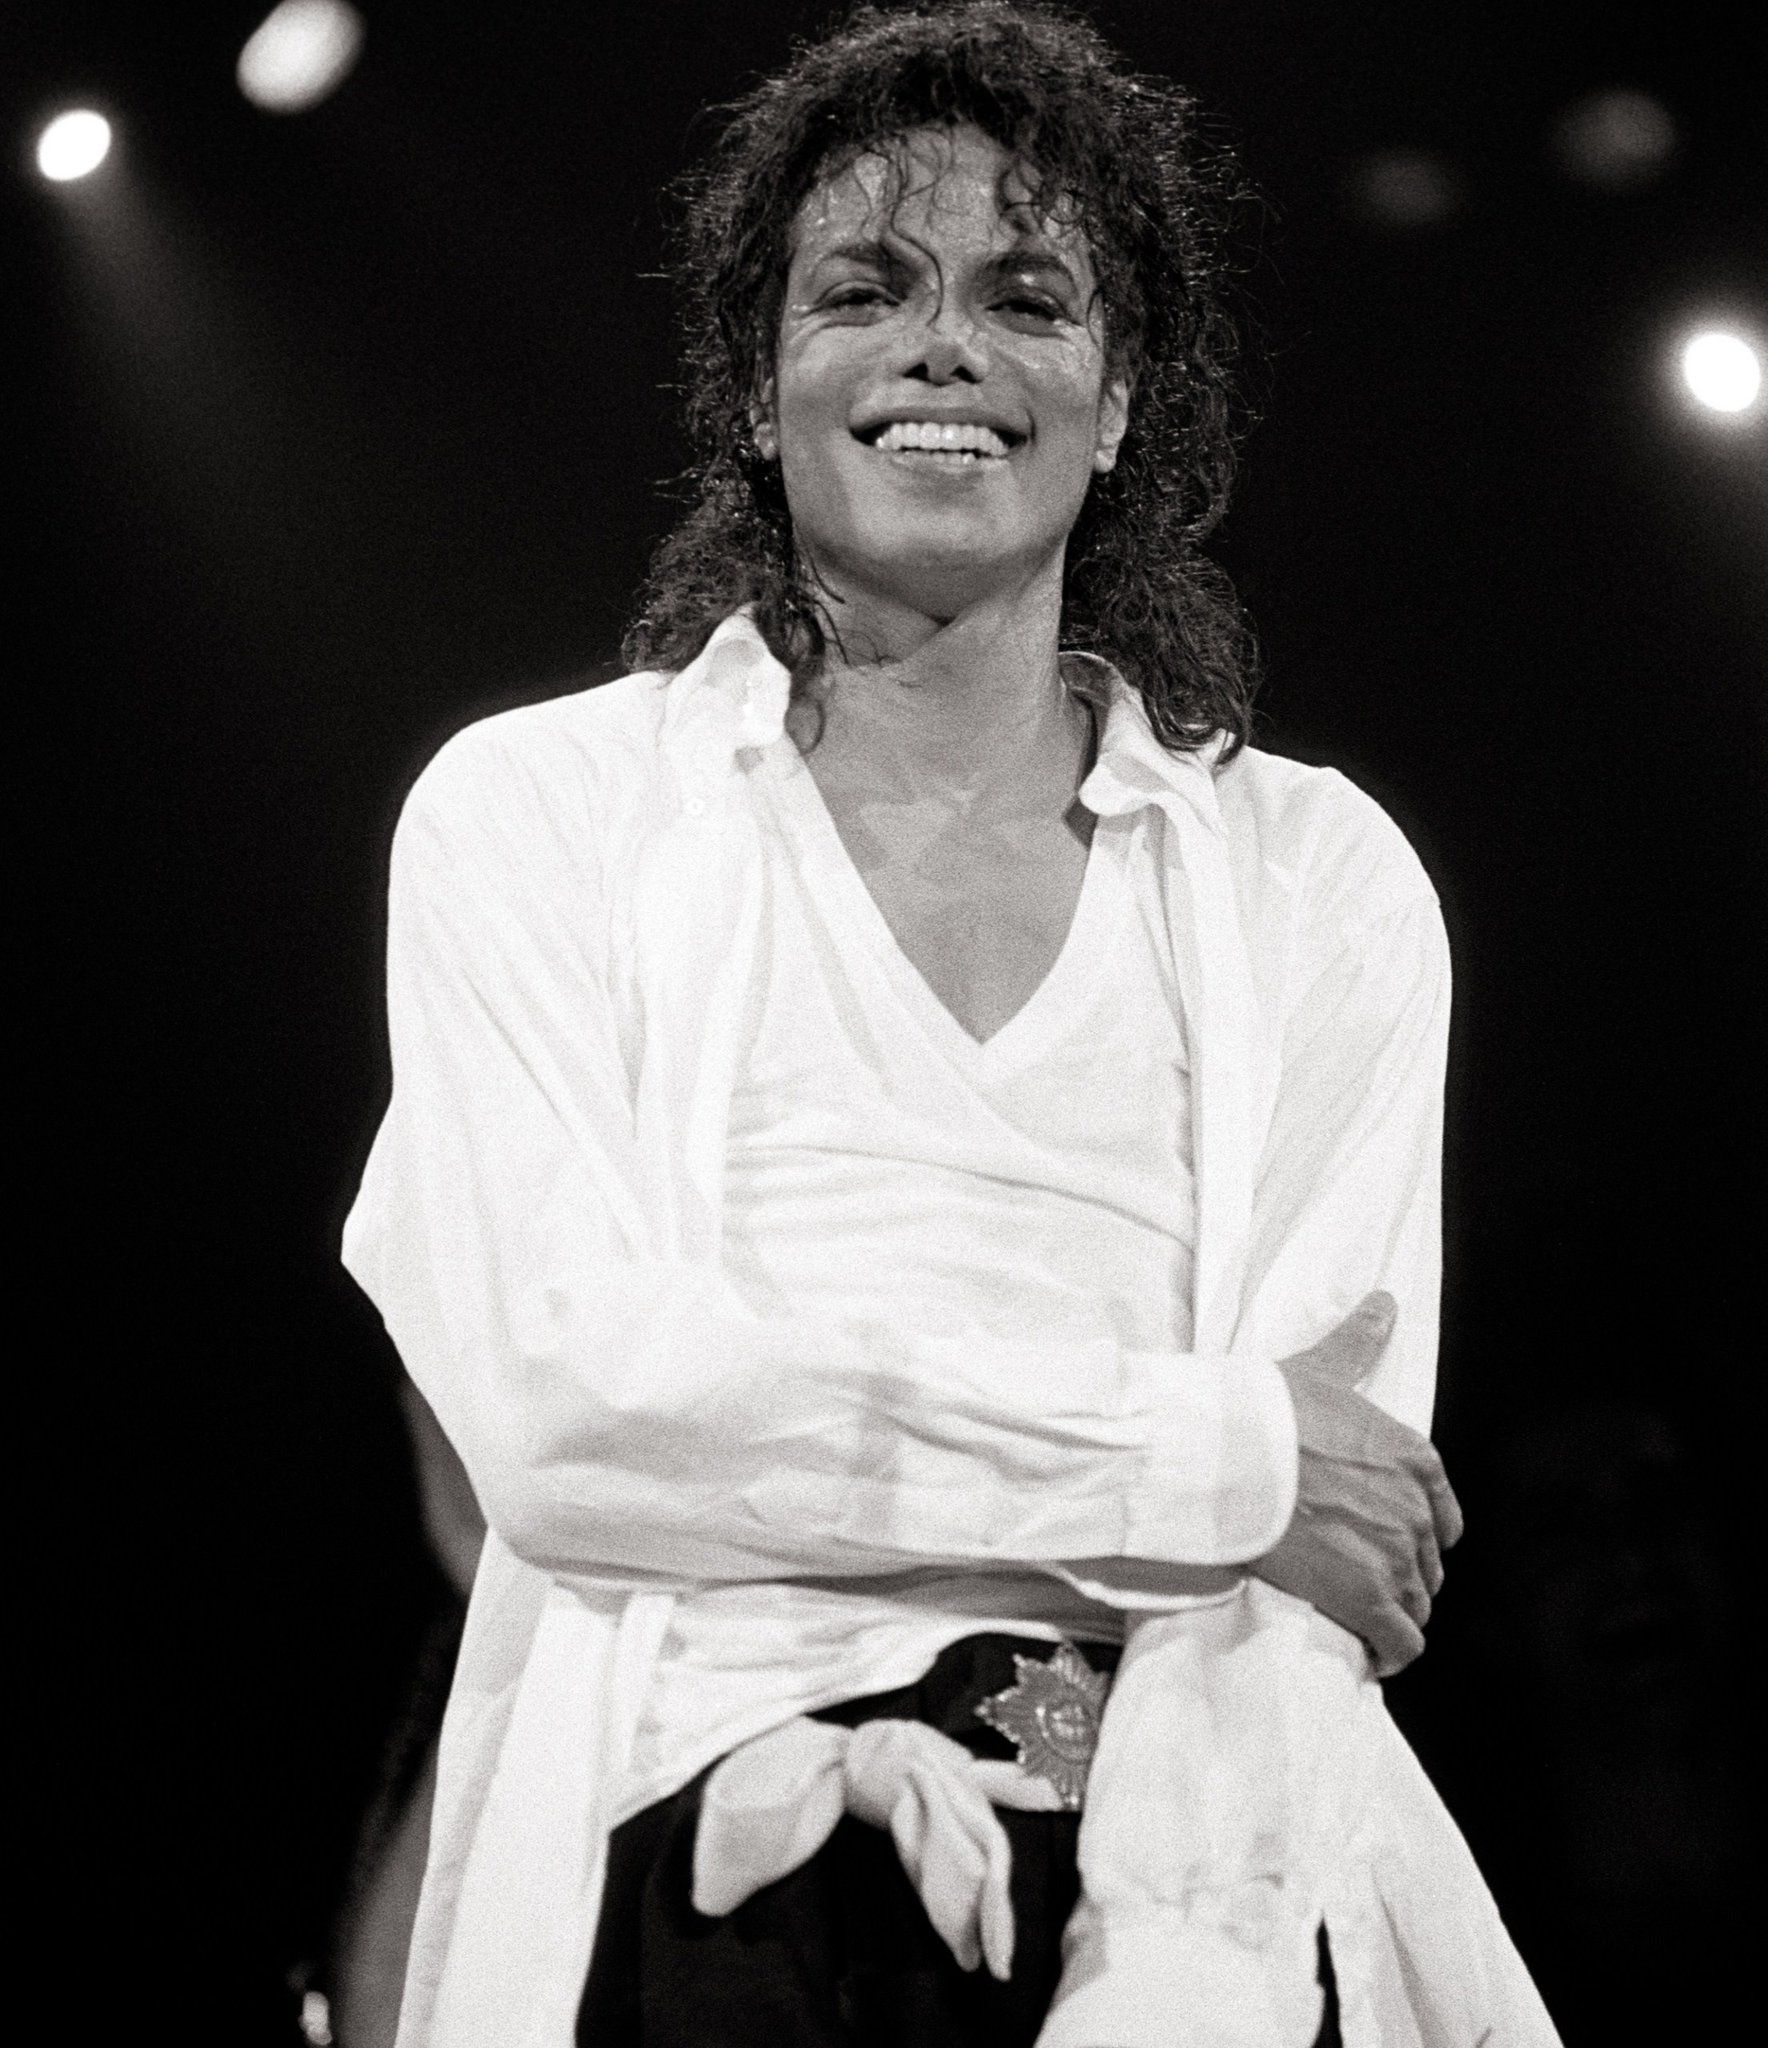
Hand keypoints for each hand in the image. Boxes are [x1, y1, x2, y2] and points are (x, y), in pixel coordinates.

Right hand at [1252, 1291, 1463, 1676]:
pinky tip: (1370, 1656)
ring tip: (1359, 1616)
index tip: (1384, 1540)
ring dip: (1393, 1614)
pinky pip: (1401, 1644)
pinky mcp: (1369, 1600)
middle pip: (1428, 1564)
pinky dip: (1390, 1654)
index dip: (1416, 1534)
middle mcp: (1417, 1512)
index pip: (1442, 1517)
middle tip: (1359, 1578)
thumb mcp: (1325, 1371)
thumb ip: (1360, 1342)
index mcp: (1416, 1460)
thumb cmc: (1271, 1410)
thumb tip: (1385, 1300)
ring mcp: (1396, 1559)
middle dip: (1400, 1575)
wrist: (1234, 1455)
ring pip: (1417, 1605)